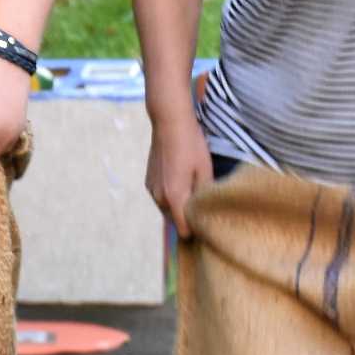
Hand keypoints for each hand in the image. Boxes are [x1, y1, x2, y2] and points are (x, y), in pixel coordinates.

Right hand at [146, 108, 215, 238]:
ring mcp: (151, 190)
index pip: (183, 230)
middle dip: (186, 218)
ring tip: (192, 193)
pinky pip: (160, 197)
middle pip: (174, 220)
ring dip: (177, 207)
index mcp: (175, 197)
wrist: (169, 123)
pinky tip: (180, 182)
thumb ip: (204, 194)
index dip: (195, 230)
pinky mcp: (148, 181)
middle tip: (202, 207)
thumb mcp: (205, 170)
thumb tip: (207, 211)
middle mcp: (159, 198)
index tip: (206, 225)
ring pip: (166, 209)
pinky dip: (169, 196)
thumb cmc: (192, 145)